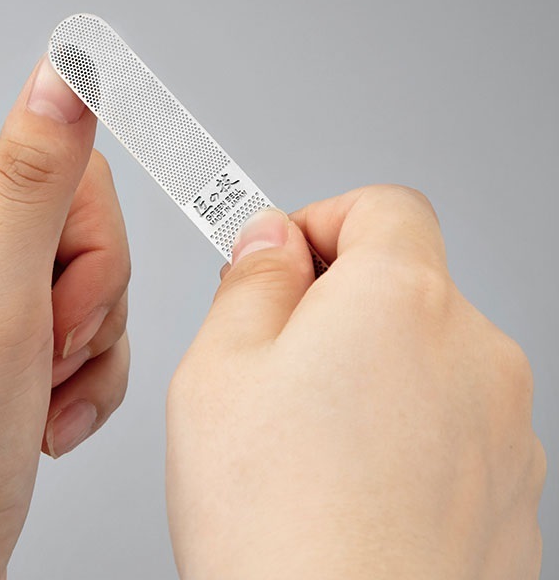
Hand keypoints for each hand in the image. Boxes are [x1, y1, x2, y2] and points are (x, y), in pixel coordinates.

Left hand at [0, 56, 129, 579]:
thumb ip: (39, 177)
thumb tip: (63, 70)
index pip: (70, 177)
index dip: (90, 253)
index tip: (54, 313)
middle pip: (90, 233)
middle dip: (89, 308)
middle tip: (40, 359)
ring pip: (100, 288)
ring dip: (91, 352)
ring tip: (37, 397)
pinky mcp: (10, 345)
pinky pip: (95, 335)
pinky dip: (89, 382)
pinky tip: (44, 418)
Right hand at [166, 186, 544, 579]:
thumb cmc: (276, 525)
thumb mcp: (218, 366)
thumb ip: (253, 278)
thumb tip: (273, 238)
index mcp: (402, 298)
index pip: (383, 206)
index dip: (321, 222)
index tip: (281, 263)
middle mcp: (474, 350)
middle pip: (404, 281)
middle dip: (334, 302)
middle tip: (272, 360)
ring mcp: (506, 425)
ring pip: (424, 355)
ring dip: (368, 369)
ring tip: (306, 441)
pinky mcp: (512, 490)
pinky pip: (451, 423)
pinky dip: (404, 430)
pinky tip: (351, 486)